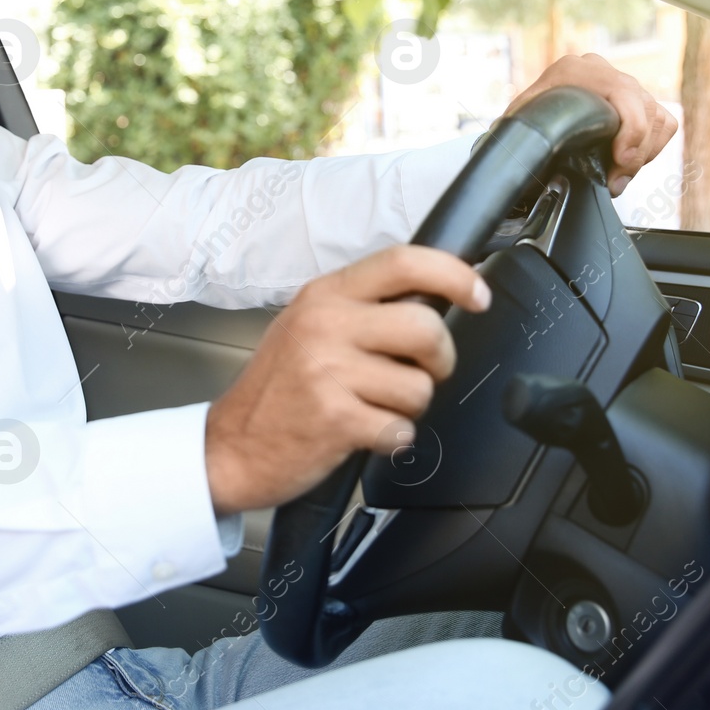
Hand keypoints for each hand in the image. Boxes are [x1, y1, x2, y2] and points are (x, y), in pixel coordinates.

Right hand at [204, 246, 491, 514]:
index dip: (454, 275)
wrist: (232, 447)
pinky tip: (364, 434)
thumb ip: (361, 307)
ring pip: (420, 386)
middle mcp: (325, 325)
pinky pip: (401, 429)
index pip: (404, 262)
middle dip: (440, 360)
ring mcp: (328, 371)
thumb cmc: (279, 389)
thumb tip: (434, 299)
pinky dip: (392, 439)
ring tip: (376, 407)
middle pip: (426, 327)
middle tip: (422, 374)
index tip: (477, 295)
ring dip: (410, 407)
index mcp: (325, 295)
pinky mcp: (335, 418)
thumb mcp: (309, 325)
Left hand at [506, 53, 676, 195]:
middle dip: (636, 152)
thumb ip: (528, 135)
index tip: (622, 160)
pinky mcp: (637, 99)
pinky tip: (630, 162)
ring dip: (644, 153)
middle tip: (616, 181)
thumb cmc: (523, 122)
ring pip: (657, 117)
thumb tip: (534, 165)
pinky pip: (663, 122)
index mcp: (573, 70)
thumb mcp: (519, 125)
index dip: (630, 129)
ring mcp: (622, 83)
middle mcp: (601, 70)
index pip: (622, 92)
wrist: (529, 113)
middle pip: (643, 108)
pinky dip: (653, 146)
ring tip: (620, 176)